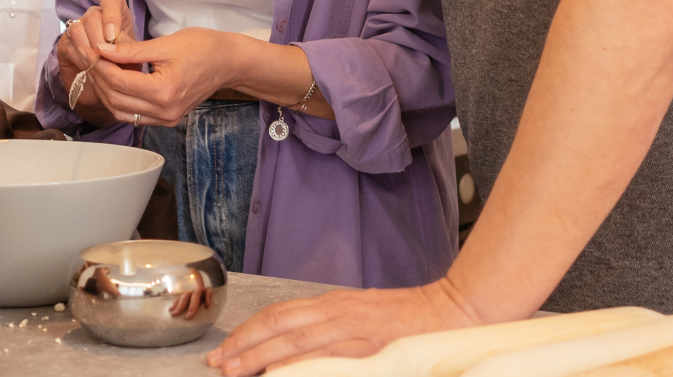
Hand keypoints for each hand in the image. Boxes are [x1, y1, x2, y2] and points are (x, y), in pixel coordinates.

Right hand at [55, 0, 136, 110]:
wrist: (109, 86)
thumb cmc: (126, 67)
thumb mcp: (134, 56)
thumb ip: (128, 47)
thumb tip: (116, 43)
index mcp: (116, 11)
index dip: (110, 13)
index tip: (113, 36)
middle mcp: (95, 15)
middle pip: (93, 16)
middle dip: (100, 40)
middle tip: (108, 58)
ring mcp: (78, 27)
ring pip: (78, 28)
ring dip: (88, 48)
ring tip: (100, 64)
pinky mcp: (65, 42)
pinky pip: (69, 44)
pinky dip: (80, 58)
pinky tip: (89, 68)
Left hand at [90, 27, 230, 126]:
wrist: (228, 63)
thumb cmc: (202, 47)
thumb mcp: (166, 43)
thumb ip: (131, 49)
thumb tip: (101, 48)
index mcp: (164, 91)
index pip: (119, 81)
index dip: (99, 64)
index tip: (86, 48)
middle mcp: (164, 111)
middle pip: (116, 98)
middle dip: (97, 76)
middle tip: (85, 55)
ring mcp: (165, 119)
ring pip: (120, 110)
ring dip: (104, 90)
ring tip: (94, 67)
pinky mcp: (166, 119)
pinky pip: (132, 114)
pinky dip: (117, 99)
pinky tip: (110, 81)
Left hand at [207, 280, 477, 374]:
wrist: (453, 311)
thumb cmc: (409, 318)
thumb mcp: (361, 315)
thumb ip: (329, 328)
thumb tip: (294, 350)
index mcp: (334, 304)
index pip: (279, 315)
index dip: (248, 332)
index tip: (226, 351)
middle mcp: (338, 313)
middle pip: (279, 327)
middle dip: (244, 347)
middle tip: (218, 365)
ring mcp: (353, 331)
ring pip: (296, 344)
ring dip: (262, 359)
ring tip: (237, 372)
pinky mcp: (370, 350)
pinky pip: (326, 360)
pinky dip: (301, 368)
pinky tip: (282, 376)